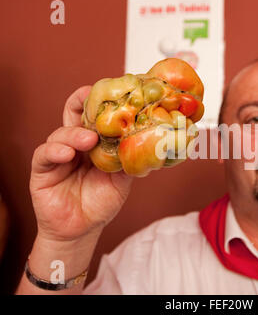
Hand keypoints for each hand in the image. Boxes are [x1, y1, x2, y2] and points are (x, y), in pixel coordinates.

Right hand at [30, 86, 133, 241]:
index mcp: (95, 145)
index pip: (94, 118)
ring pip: (60, 134)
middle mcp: (75, 145)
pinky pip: (44, 155)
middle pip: (73, 115)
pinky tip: (67, 154)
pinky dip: (55, 151)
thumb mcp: (121, 181)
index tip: (112, 94)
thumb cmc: (101, 202)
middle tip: (89, 96)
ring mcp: (58, 156)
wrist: (83, 229)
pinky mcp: (43, 171)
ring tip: (89, 139)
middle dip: (79, 102)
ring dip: (74, 133)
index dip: (100, 104)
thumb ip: (128, 162)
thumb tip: (148, 144)